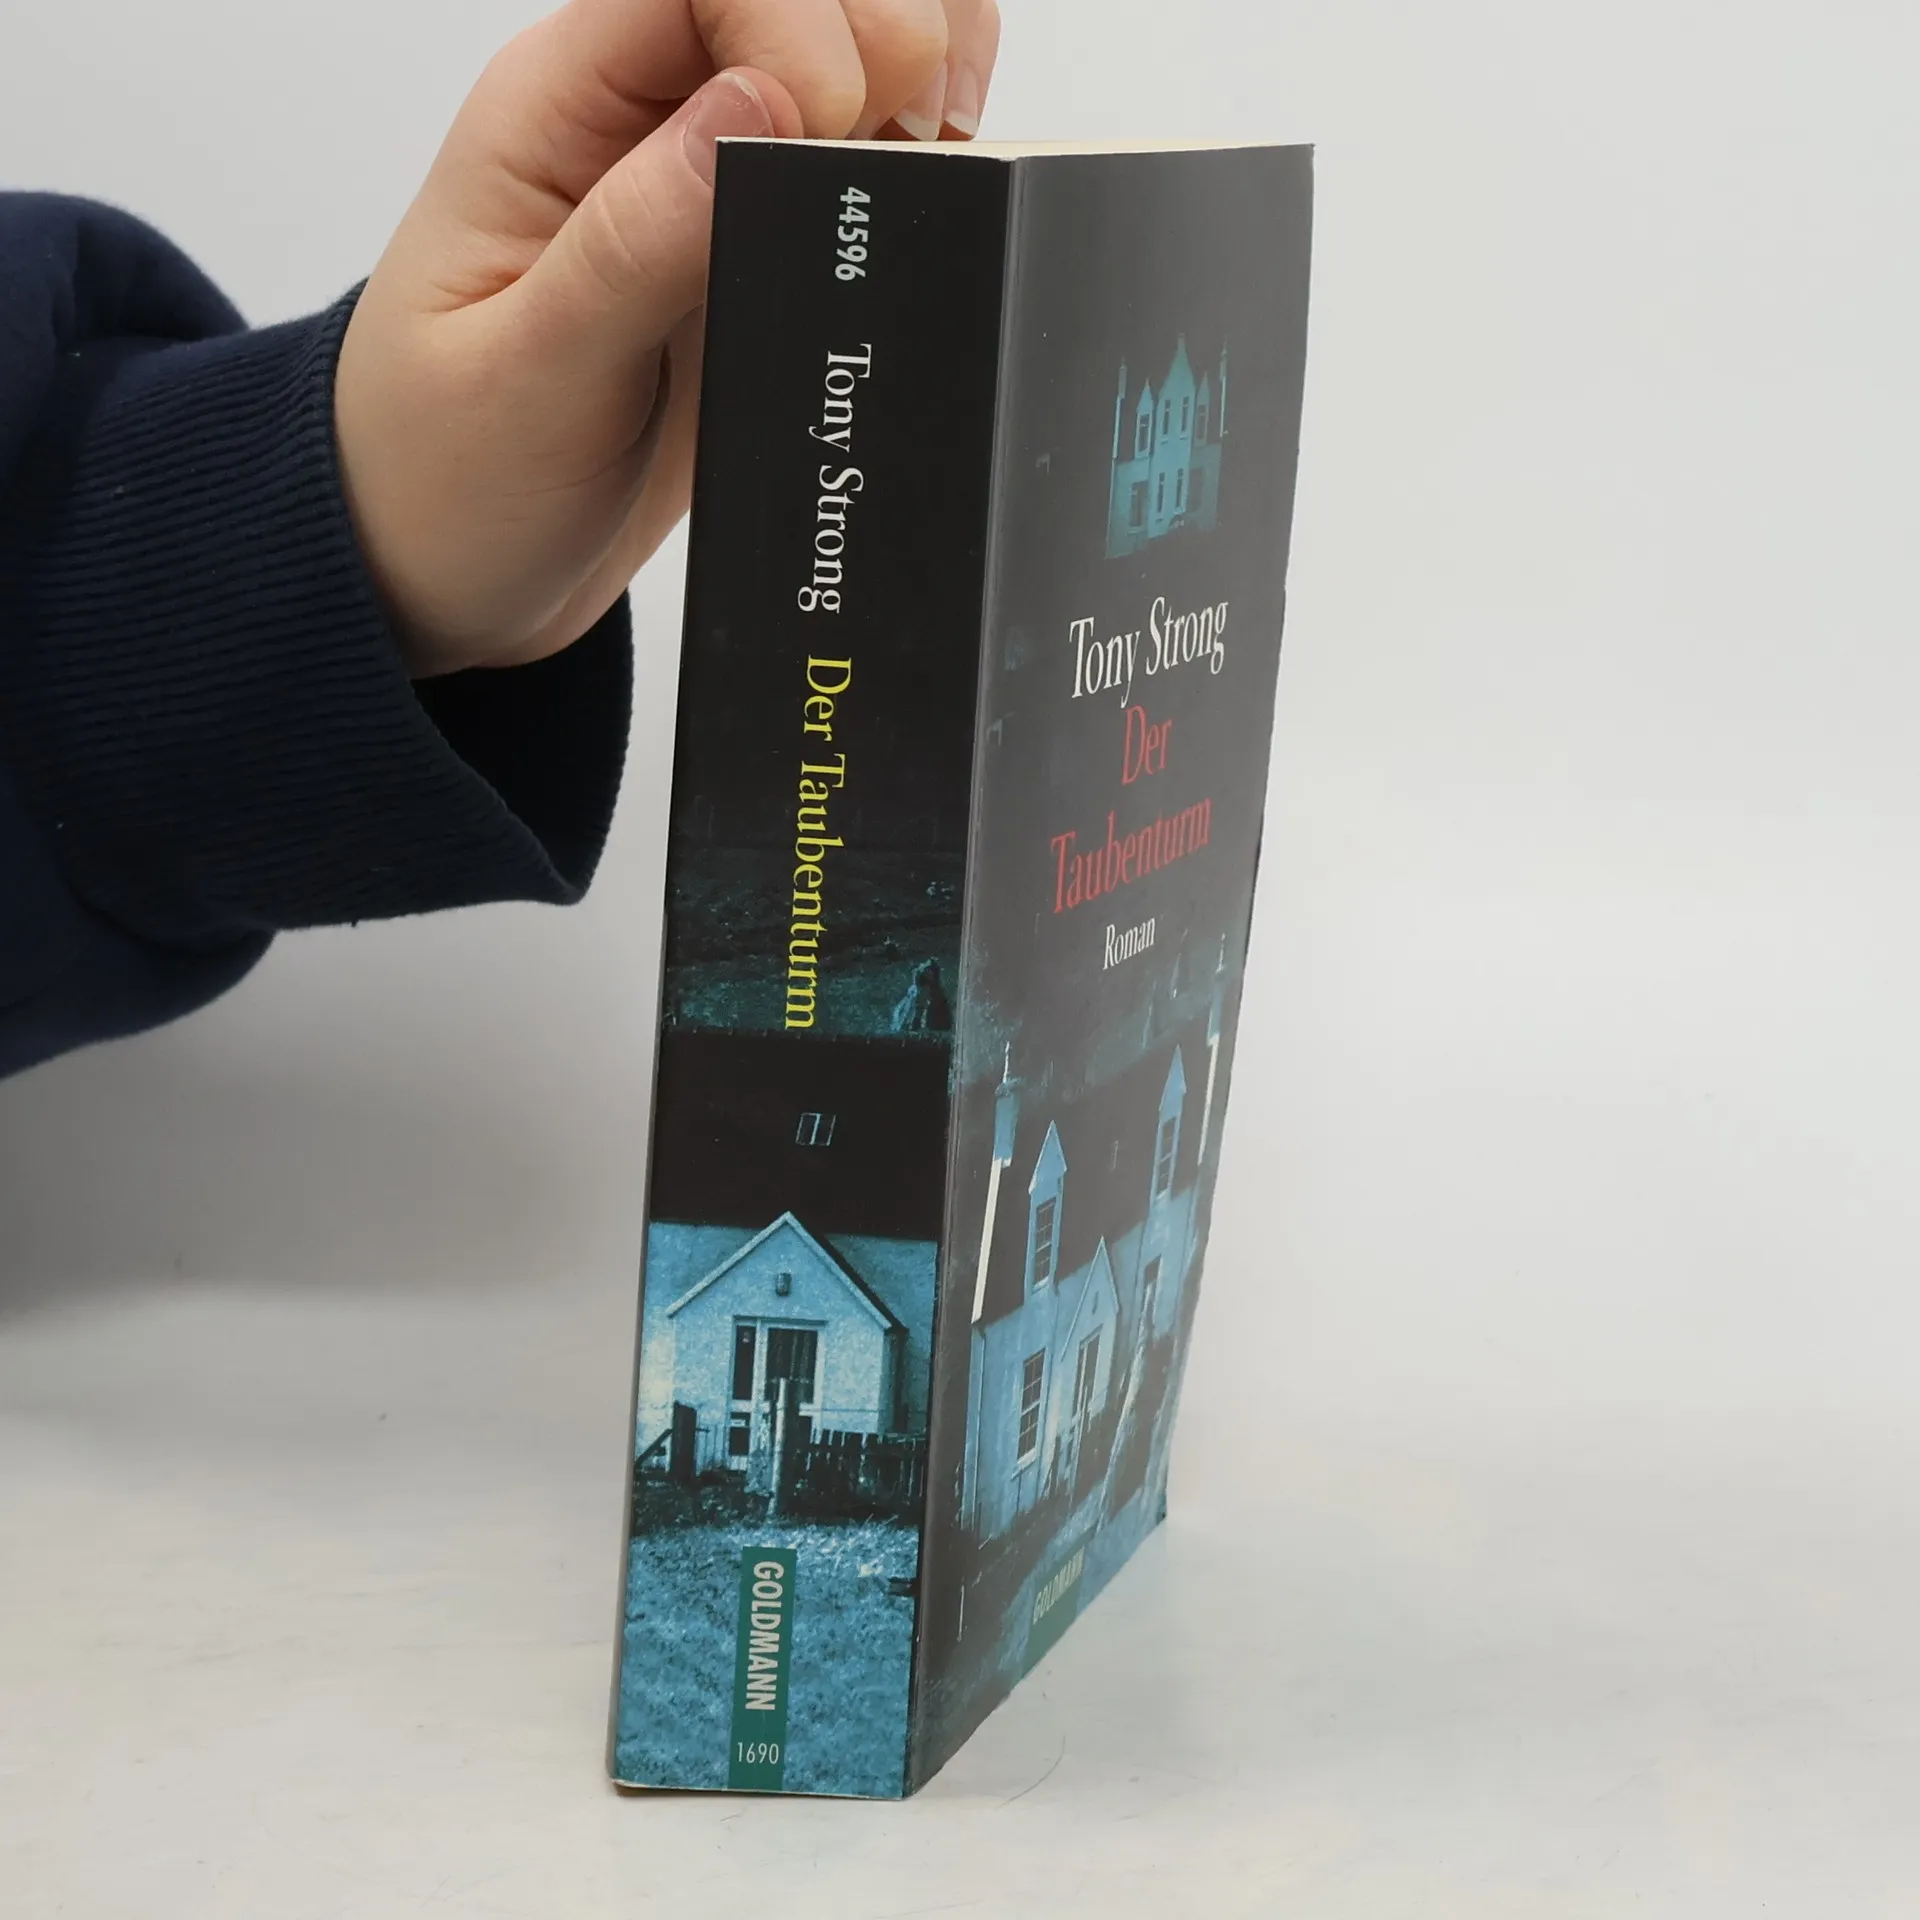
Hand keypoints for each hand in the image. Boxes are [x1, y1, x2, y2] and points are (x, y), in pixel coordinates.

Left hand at [335, 0, 1003, 678]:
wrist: (452, 569)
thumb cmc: (448, 474)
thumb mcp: (523, 377)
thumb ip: (633, 245)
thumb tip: (759, 109)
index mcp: (559, 109)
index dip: (797, 20)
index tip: (826, 128)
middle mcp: (646, 119)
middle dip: (884, 38)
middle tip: (896, 152)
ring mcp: (717, 181)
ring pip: (860, 48)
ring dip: (924, 86)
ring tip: (924, 176)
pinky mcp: (766, 251)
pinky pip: (870, 159)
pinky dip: (926, 164)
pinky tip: (924, 214)